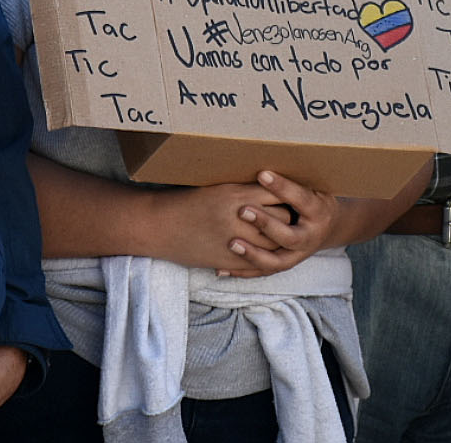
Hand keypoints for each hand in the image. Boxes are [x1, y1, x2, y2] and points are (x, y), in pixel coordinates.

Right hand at [147, 181, 289, 272]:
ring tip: (281, 234)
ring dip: (280, 238)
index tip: (288, 195)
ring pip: (275, 242)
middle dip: (287, 216)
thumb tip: (270, 190)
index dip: (285, 194)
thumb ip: (243, 190)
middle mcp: (238, 217)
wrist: (160, 226)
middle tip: (290, 215)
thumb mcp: (216, 188)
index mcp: (235, 193)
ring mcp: (235, 240)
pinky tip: (266, 251)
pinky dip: (265, 256)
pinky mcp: (229, 259)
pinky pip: (258, 262)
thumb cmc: (186, 202)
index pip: (277, 193)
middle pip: (282, 217)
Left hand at [219, 170, 346, 277]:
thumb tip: (274, 146)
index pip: (300, 199)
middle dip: (265, 224)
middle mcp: (310, 236)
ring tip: (232, 243)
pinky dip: (242, 271)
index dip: (282, 187)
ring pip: (275, 262)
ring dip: (252, 254)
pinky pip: (262, 272)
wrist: (330, 225)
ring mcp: (298, 254)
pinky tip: (221, 269)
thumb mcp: (312, 183)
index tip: (261, 173)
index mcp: (318, 211)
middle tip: (242, 210)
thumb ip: (295, 175)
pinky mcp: (285, 265)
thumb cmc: (313, 196)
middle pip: (288, 235)